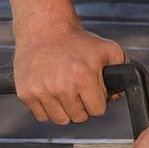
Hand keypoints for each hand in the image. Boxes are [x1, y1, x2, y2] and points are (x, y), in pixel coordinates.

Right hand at [13, 25, 127, 124]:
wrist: (45, 28)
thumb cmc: (76, 40)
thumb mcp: (107, 48)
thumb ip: (123, 68)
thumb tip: (118, 94)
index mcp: (84, 75)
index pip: (97, 110)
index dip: (97, 100)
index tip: (91, 88)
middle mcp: (62, 85)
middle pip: (79, 117)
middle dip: (82, 105)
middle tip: (77, 87)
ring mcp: (42, 90)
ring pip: (60, 120)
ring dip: (65, 109)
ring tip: (64, 89)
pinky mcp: (25, 92)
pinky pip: (41, 116)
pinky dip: (47, 107)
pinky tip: (50, 90)